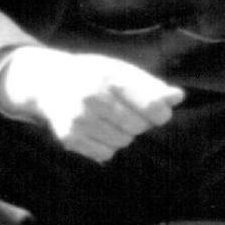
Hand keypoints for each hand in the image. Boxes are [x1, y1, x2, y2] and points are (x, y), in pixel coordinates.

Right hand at [0, 47, 182, 161]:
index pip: (153, 108)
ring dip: (122, 135)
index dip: (159, 114)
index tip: (154, 111)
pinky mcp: (69, 137)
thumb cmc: (92, 75)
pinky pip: (105, 154)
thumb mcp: (120, 70)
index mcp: (109, 77)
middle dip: (138, 123)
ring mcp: (79, 119)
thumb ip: (150, 85)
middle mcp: (92, 98)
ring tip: (109, 121)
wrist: (46, 82)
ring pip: (122, 142)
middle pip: (138, 127)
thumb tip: (178, 97)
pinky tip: (97, 131)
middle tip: (125, 113)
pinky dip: (106, 146)